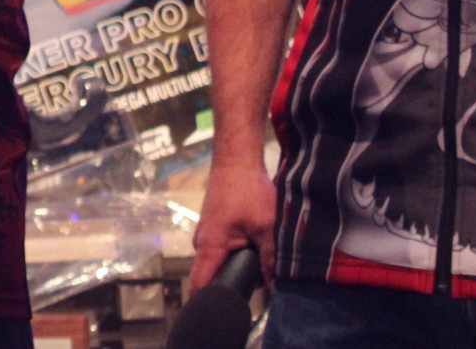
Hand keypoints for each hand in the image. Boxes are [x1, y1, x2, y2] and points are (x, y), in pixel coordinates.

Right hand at [187, 156, 276, 291]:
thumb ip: (271, 259)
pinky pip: (223, 248)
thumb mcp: (266, 228)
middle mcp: (202, 242)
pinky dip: (238, 251)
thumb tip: (275, 287)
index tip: (218, 313)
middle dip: (233, 283)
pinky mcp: (214, 226)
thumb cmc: (248, 191)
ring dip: (237, 264)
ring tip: (259, 263)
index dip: (207, 303)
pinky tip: (254, 245)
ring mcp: (206, 233)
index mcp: (209, 246)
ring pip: (220, 260)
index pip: (200, 284)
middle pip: (212, 274)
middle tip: (256, 286)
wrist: (236, 160)